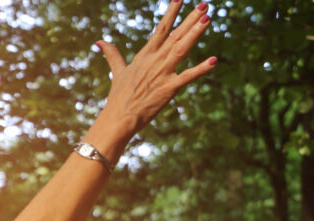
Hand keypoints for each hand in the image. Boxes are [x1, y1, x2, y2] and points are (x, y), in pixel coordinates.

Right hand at [95, 1, 215, 136]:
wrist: (120, 117)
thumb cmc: (119, 96)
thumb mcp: (117, 71)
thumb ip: (112, 54)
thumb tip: (99, 41)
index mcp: (145, 55)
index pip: (161, 28)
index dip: (172, 12)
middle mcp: (155, 60)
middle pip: (176, 34)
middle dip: (191, 18)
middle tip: (205, 4)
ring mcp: (163, 73)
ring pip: (182, 48)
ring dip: (196, 33)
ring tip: (208, 18)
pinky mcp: (169, 88)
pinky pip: (188, 77)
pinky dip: (201, 69)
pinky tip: (213, 60)